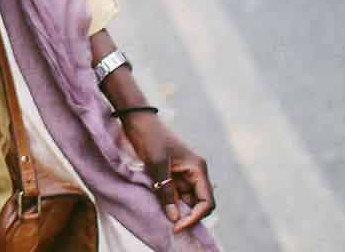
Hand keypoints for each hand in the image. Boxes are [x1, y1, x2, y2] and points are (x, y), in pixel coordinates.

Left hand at [119, 112, 213, 231]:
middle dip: (186, 216)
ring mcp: (183, 174)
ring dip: (176, 210)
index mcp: (198, 169)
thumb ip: (166, 190)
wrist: (137, 119)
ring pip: (185, 200)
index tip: (178, 226)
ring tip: (163, 218)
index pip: (206, 202)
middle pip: (198, 203)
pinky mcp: (171, 174)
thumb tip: (174, 217)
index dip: (195, 217)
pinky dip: (169, 202)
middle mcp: (194, 173)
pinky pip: (175, 194)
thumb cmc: (150, 137)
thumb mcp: (157, 164)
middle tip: (170, 226)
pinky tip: (159, 208)